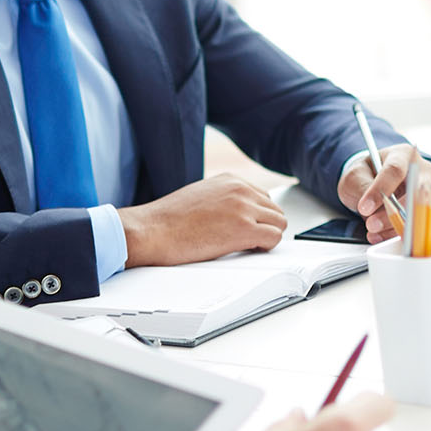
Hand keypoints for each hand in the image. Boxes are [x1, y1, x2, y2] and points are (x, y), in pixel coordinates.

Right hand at [119, 173, 286, 267]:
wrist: (152, 229)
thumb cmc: (168, 219)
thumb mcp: (200, 195)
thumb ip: (223, 199)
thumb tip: (235, 214)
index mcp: (230, 180)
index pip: (263, 197)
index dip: (257, 216)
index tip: (249, 227)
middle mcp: (240, 189)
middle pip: (275, 210)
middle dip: (264, 226)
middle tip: (249, 240)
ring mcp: (243, 208)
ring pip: (279, 223)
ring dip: (267, 237)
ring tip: (246, 246)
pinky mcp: (243, 229)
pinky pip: (274, 238)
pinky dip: (265, 247)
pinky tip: (248, 250)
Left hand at [340, 145, 430, 243]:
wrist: (371, 182)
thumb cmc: (366, 174)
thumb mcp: (355, 175)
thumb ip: (362, 187)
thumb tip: (371, 208)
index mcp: (402, 154)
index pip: (395, 170)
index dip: (380, 190)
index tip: (364, 207)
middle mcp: (421, 170)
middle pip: (414, 192)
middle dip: (392, 213)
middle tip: (370, 224)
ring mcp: (427, 191)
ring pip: (418, 211)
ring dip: (394, 226)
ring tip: (372, 231)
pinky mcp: (426, 210)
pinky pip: (416, 225)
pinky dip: (396, 233)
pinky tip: (379, 235)